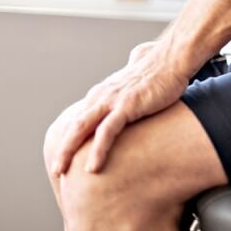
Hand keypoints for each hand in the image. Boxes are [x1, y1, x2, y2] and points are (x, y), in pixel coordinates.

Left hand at [50, 41, 189, 174]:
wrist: (174, 59)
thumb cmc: (162, 69)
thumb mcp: (138, 81)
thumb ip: (130, 85)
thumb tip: (134, 81)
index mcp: (104, 92)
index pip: (81, 118)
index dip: (72, 138)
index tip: (68, 157)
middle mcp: (102, 95)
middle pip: (74, 125)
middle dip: (62, 148)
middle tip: (56, 170)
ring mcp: (112, 100)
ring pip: (81, 128)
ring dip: (68, 151)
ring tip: (61, 171)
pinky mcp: (127, 106)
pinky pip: (106, 132)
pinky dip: (97, 150)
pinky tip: (92, 168)